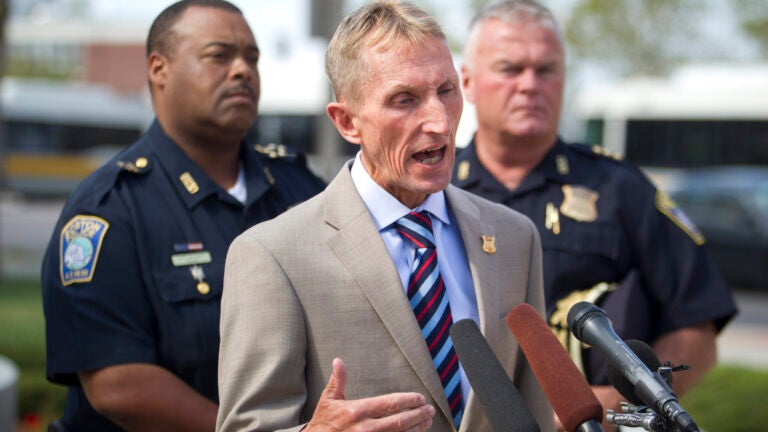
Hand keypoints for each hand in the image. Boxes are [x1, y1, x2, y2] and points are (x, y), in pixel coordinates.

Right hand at [305, 358, 435, 431]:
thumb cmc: (323, 422)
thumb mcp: (328, 399)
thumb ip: (338, 380)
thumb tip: (338, 360)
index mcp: (358, 410)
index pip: (390, 404)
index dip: (408, 400)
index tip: (420, 398)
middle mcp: (366, 428)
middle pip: (400, 421)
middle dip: (418, 415)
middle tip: (430, 410)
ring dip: (417, 429)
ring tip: (428, 421)